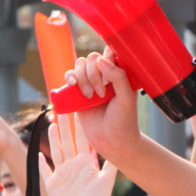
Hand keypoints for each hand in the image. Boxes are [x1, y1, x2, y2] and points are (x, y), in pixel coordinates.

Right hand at [40, 114, 117, 195]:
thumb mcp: (106, 182)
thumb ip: (111, 167)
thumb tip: (121, 151)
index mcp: (85, 163)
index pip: (82, 141)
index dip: (80, 127)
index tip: (78, 112)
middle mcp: (73, 166)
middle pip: (67, 142)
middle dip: (65, 127)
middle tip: (62, 109)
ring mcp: (61, 174)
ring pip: (56, 152)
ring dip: (53, 139)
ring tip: (52, 124)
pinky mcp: (52, 185)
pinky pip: (45, 171)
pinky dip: (41, 163)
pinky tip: (38, 154)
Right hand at [65, 47, 143, 162]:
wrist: (113, 142)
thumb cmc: (124, 121)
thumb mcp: (127, 98)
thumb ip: (118, 77)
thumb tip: (101, 61)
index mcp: (119, 74)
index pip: (110, 53)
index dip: (106, 61)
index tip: (109, 79)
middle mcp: (104, 76)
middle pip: (92, 58)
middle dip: (93, 73)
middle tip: (101, 93)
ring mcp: (90, 84)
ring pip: (80, 65)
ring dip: (82, 77)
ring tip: (90, 96)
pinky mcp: (78, 93)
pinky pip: (69, 76)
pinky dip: (69, 77)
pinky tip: (73, 86)